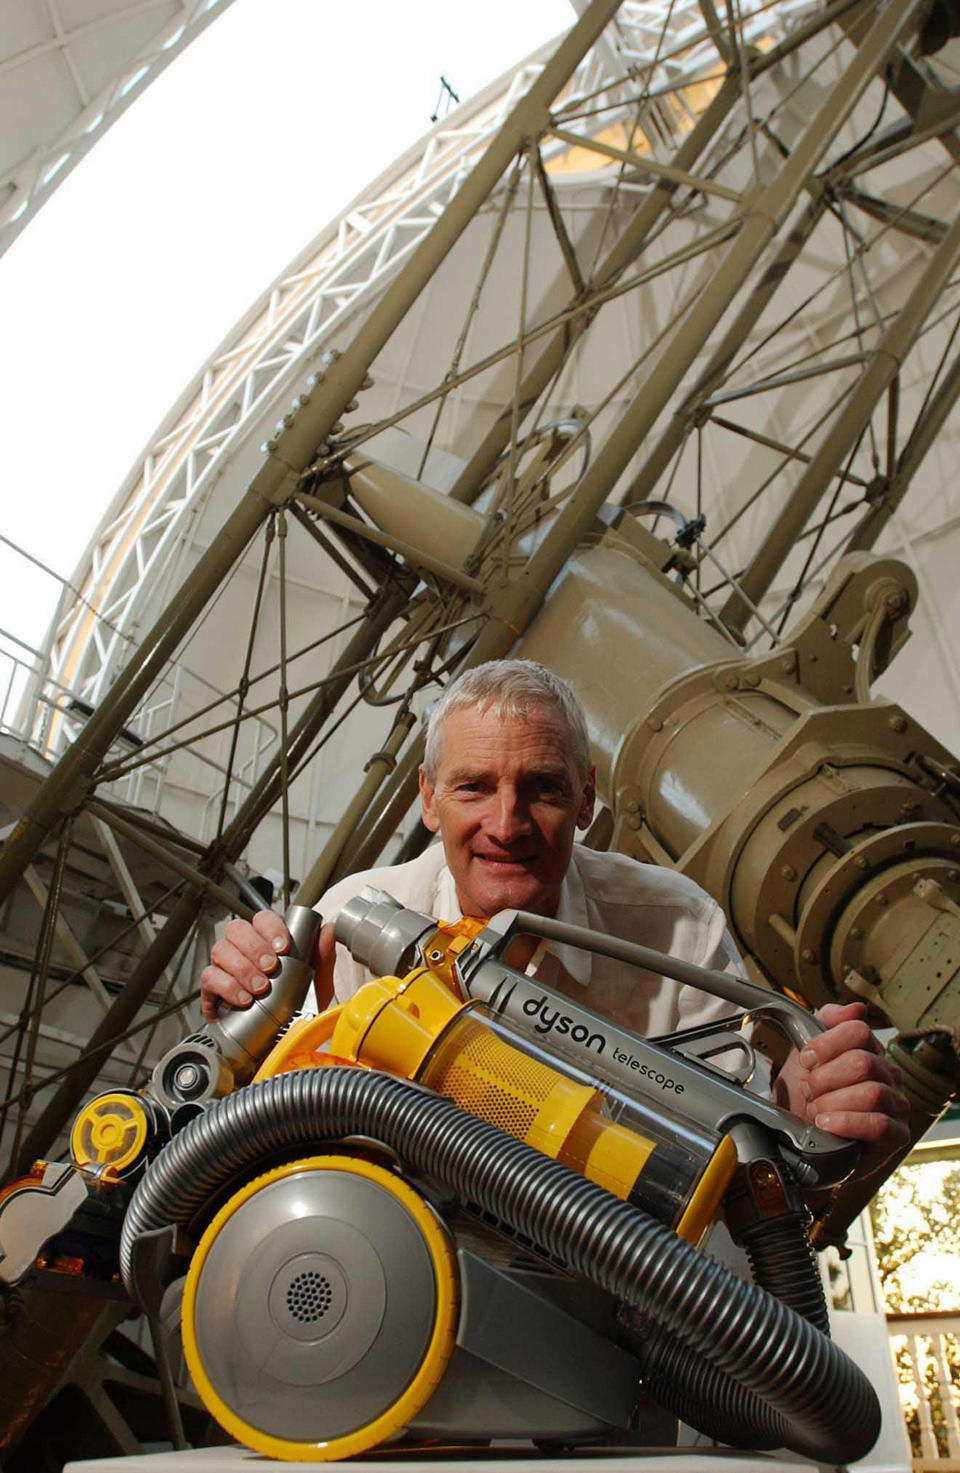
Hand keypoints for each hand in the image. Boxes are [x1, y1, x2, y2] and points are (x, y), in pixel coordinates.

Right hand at [200, 912, 335, 1020]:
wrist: (277, 1046)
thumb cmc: (294, 1011)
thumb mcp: (315, 986)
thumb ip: (322, 958)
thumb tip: (329, 930)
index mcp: (268, 943)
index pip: (263, 919)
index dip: (271, 928)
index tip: (283, 947)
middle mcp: (243, 951)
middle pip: (237, 930)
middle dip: (255, 947)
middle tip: (271, 969)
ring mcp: (225, 969)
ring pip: (221, 950)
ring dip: (242, 968)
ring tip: (260, 988)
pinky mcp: (212, 990)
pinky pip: (210, 977)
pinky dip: (228, 987)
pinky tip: (244, 1000)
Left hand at [774, 1001, 910, 1176]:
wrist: (800, 1139)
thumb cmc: (806, 1098)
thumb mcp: (805, 1056)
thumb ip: (824, 1024)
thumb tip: (855, 1008)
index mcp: (868, 1051)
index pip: (858, 1031)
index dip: (826, 1043)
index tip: (806, 1059)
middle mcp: (887, 1075)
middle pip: (863, 1062)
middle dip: (825, 1078)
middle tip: (808, 1091)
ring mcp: (895, 1105)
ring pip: (871, 1093)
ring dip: (833, 1103)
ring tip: (816, 1112)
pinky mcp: (896, 1135)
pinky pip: (878, 1124)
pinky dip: (846, 1123)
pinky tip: (827, 1124)